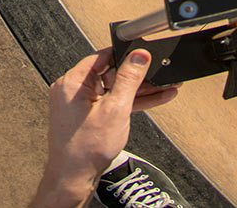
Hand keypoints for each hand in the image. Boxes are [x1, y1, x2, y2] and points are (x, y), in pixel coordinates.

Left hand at [31, 48, 178, 206]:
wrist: (73, 180)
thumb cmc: (85, 150)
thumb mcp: (115, 109)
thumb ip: (129, 79)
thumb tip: (138, 56)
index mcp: (73, 82)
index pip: (102, 57)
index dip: (125, 55)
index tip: (144, 55)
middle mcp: (73, 90)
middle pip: (110, 73)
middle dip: (137, 77)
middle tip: (159, 75)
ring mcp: (80, 104)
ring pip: (113, 90)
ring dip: (138, 91)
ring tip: (163, 89)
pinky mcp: (87, 117)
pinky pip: (110, 103)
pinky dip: (128, 104)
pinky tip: (149, 101)